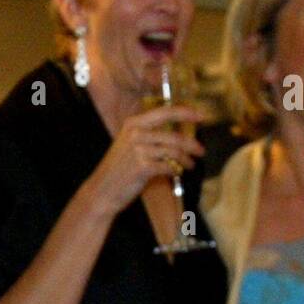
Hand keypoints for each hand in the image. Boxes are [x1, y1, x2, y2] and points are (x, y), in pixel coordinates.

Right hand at [89, 104, 204, 215]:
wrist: (102, 190)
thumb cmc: (118, 169)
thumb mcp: (129, 145)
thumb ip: (149, 135)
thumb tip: (178, 134)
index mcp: (133, 124)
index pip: (165, 112)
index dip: (186, 113)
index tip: (202, 116)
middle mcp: (135, 134)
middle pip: (173, 135)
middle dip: (191, 144)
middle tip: (201, 151)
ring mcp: (138, 150)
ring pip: (173, 152)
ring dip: (186, 159)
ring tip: (190, 164)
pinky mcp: (142, 167)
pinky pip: (168, 166)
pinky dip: (177, 170)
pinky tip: (179, 172)